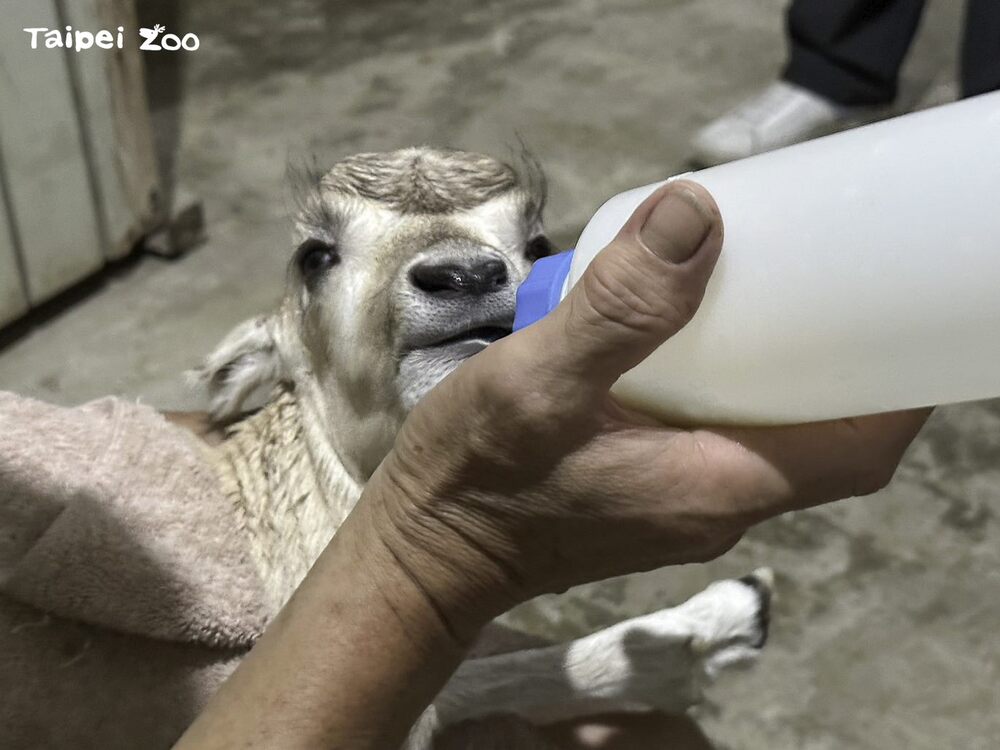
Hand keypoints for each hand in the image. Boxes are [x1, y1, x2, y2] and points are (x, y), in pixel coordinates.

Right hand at [362, 180, 928, 643]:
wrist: (426, 550)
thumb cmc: (478, 477)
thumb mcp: (540, 383)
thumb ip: (618, 309)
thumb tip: (698, 214)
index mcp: (717, 486)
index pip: (856, 448)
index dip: (896, 387)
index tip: (893, 309)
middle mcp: (718, 505)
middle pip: (822, 438)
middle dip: (841, 362)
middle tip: (824, 273)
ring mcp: (685, 505)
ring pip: (771, 435)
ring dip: (785, 369)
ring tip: (763, 288)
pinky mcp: (653, 495)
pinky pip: (722, 438)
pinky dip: (732, 387)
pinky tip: (692, 337)